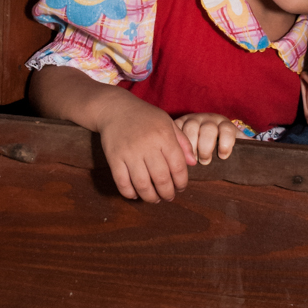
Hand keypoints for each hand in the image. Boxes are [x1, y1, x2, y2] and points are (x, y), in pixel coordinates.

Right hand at [30, 66, 195, 202]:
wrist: (115, 108)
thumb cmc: (145, 116)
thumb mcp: (167, 123)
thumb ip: (182, 142)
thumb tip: (193, 162)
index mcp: (164, 136)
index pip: (178, 166)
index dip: (182, 181)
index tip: (181, 187)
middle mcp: (147, 145)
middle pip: (161, 178)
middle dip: (167, 193)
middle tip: (169, 197)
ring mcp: (129, 152)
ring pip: (142, 184)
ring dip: (150, 197)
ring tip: (154, 199)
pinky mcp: (114, 158)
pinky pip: (122, 182)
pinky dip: (129, 193)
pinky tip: (135, 194)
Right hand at [173, 112, 238, 164]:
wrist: (201, 126)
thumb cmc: (219, 140)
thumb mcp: (232, 140)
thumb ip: (244, 143)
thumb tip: (265, 149)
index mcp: (224, 124)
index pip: (227, 130)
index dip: (226, 143)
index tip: (224, 156)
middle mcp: (208, 120)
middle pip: (208, 130)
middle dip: (207, 147)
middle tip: (206, 161)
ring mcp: (192, 120)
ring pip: (191, 129)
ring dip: (191, 146)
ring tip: (193, 160)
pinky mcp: (178, 123)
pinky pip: (176, 130)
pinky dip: (178, 142)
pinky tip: (180, 153)